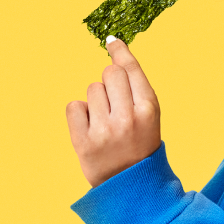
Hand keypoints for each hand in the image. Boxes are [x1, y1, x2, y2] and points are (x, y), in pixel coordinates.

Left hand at [66, 37, 161, 187]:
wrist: (131, 183)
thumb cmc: (140, 140)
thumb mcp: (150, 113)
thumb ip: (136, 87)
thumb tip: (115, 57)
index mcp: (148, 107)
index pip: (130, 68)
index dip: (120, 51)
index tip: (111, 40)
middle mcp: (127, 117)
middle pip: (110, 73)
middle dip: (110, 80)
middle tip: (115, 99)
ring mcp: (105, 130)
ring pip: (92, 89)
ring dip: (97, 98)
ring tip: (106, 117)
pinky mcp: (84, 142)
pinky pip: (74, 107)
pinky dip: (80, 112)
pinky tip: (91, 125)